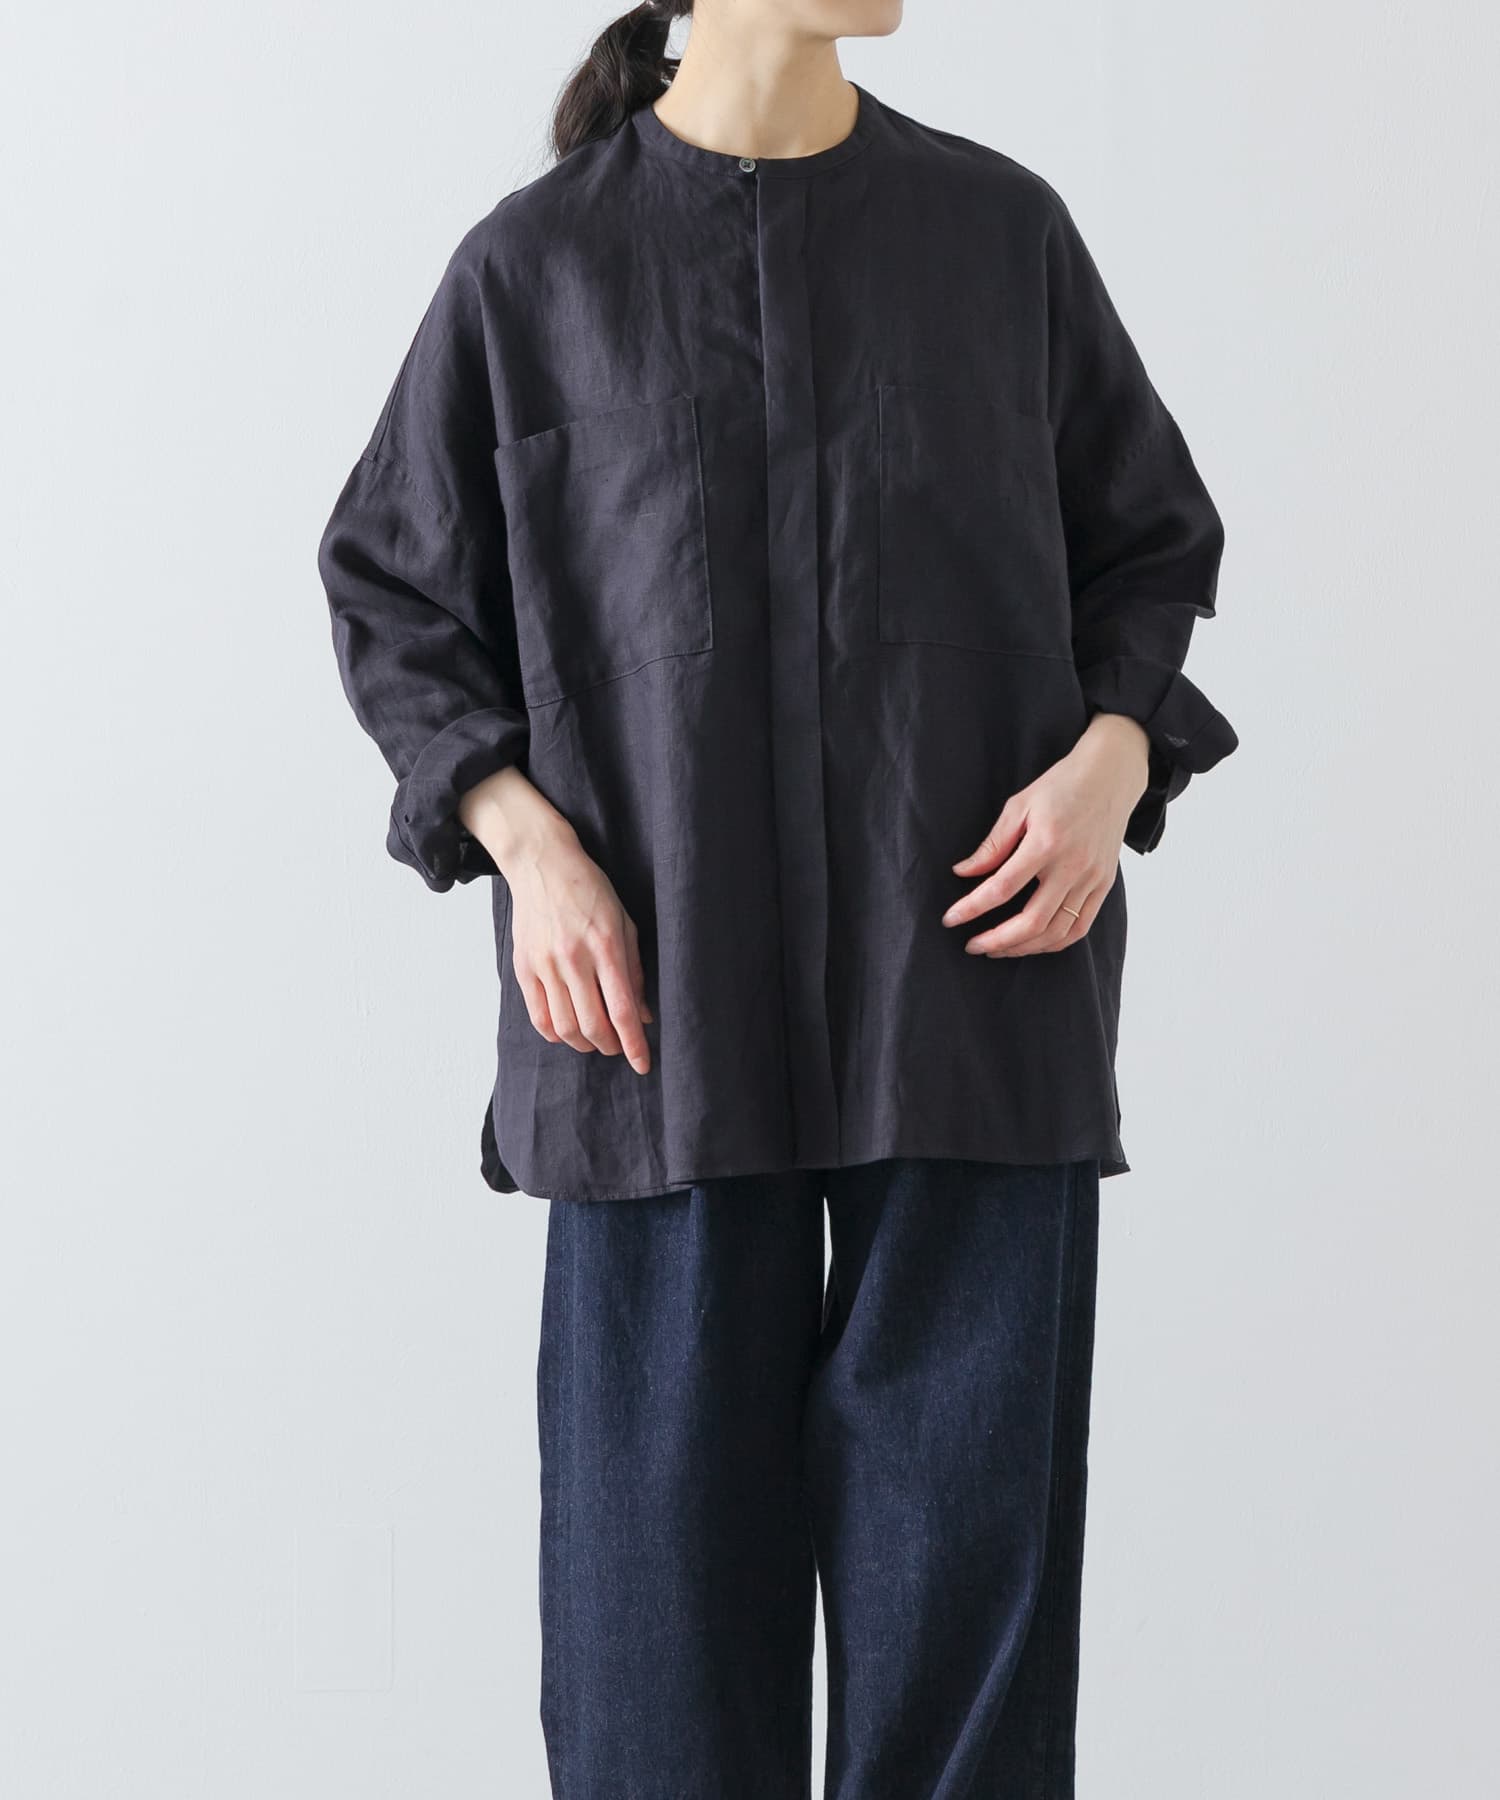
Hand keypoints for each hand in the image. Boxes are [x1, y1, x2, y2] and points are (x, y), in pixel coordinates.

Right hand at [459, 767, 652, 1072]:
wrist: (542, 863)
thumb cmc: (590, 888)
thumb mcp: (624, 922)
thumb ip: (634, 970)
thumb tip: (643, 1014)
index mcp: (605, 947)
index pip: (622, 1010)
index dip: (634, 1044)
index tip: (643, 1064)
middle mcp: (574, 960)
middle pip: (593, 1026)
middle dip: (612, 1047)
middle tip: (620, 1048)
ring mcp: (545, 965)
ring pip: (565, 1027)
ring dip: (585, 1044)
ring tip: (596, 1041)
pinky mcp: (524, 967)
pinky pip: (539, 1016)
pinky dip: (555, 1034)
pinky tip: (568, 1032)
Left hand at [941, 713, 1151, 957]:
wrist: (1111, 776)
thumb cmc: (1062, 786)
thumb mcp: (1019, 805)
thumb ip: (993, 844)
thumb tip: (964, 872)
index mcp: (1046, 843)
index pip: (1002, 887)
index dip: (973, 908)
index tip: (951, 919)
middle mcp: (1072, 866)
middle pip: (1032, 921)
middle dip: (997, 940)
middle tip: (972, 945)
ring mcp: (1091, 879)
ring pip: (1056, 932)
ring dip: (1023, 947)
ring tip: (998, 949)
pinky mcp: (1104, 885)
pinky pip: (1080, 928)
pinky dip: (1053, 943)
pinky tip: (1032, 943)